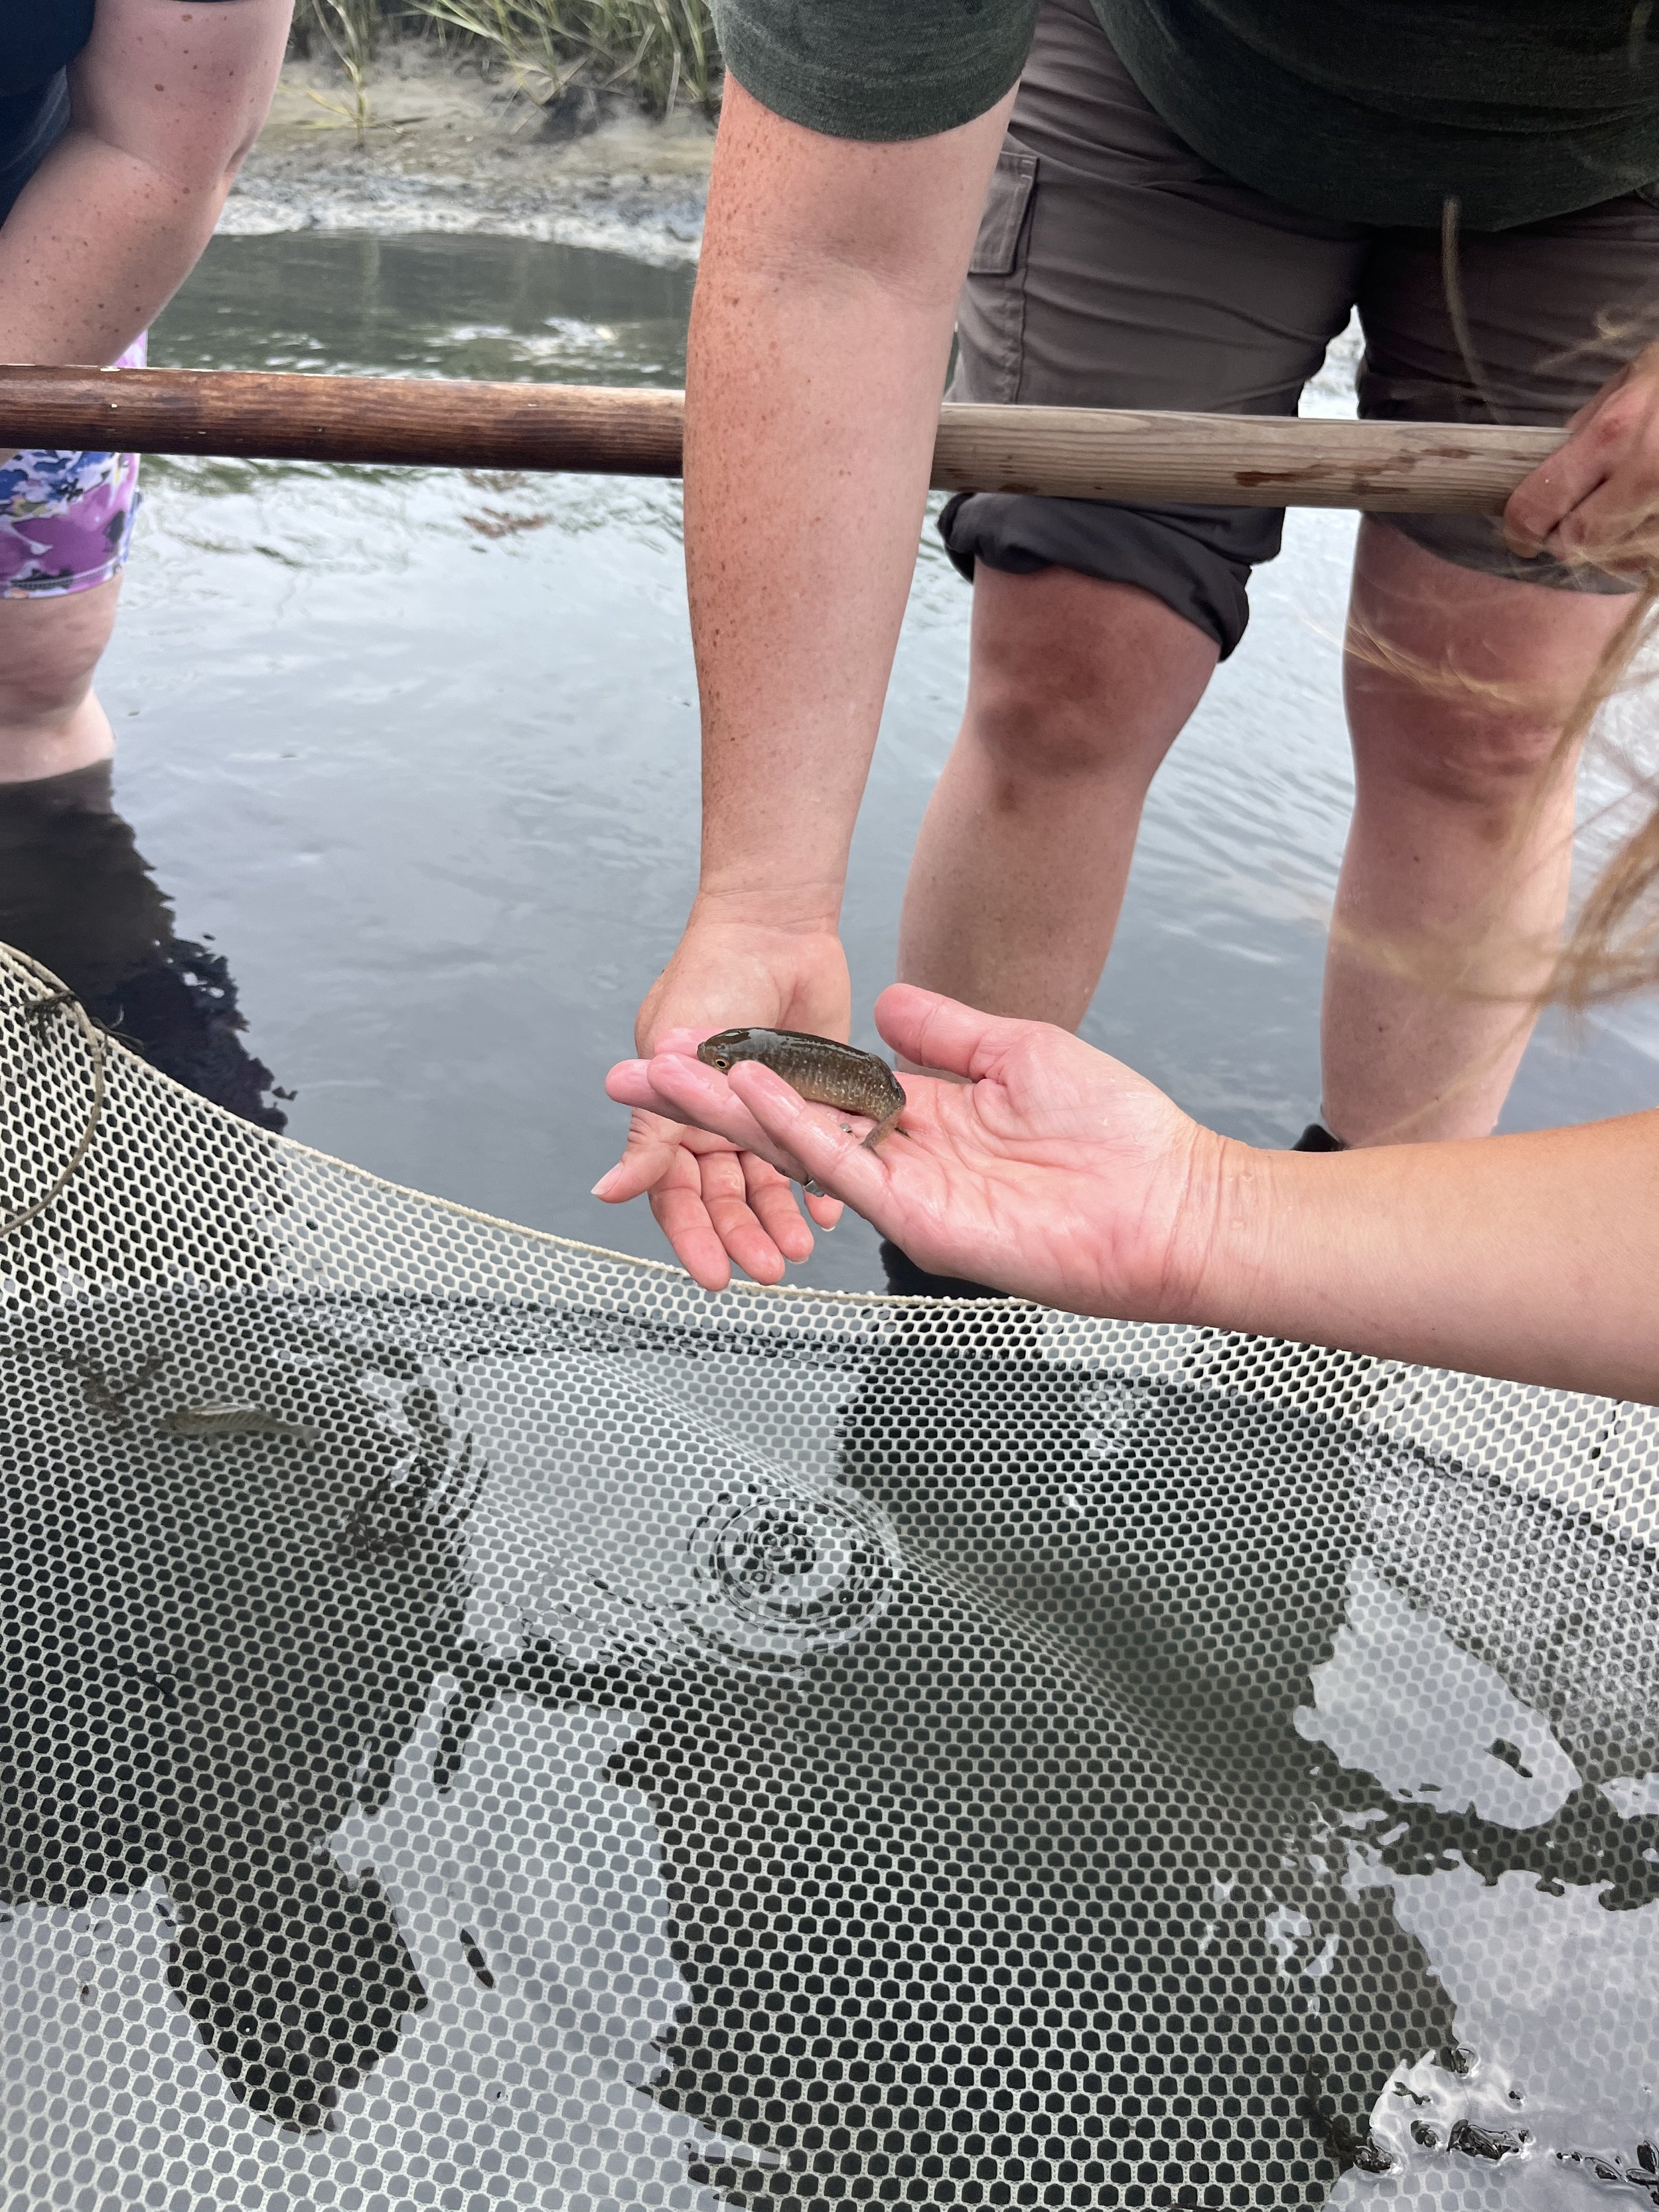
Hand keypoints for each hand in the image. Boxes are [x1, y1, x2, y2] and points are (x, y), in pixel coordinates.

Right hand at [594, 907, 851, 1290]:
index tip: (712, 1276)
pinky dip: (824, 1183)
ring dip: (783, 1219)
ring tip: (800, 1251)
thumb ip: (651, 1132)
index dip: (694, 1236)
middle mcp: (720, 1124)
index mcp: (677, 1118)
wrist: (773, 927)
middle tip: (768, 1269)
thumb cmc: (710, 978)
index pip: (678, 1195)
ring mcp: (768, 1115)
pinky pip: (819, 1155)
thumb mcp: (671, 1061)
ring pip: (771, 1185)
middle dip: (744, 1236)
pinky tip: (832, 1210)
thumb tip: (609, 1191)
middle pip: (727, 1199)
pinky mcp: (814, 1100)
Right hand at [608, 983, 1230, 1316]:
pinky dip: (800, 1133)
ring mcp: (907, 1196)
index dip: (756, 1066)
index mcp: (920, 1120)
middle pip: (786, 1123)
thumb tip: (886, 1004)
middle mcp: (902, 1160)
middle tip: (633, 1072)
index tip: (693, 1039)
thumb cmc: (1118, 1136)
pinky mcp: (925, 1222)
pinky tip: (755, 1097)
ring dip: (732, 1113)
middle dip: (707, 1099)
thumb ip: (945, 1032)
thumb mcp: (1018, 1051)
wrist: (1174, 1203)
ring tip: (670, 1077)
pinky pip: (849, 1171)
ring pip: (800, 1149)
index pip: (819, 1088)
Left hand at [1506, 342, 1658, 574]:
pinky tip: (1651, 520)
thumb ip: (1588, 425)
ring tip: (1629, 512)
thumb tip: (1550, 465)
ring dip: (1614, 547)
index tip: (1521, 533)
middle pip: (1578, 542)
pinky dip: (1647, 548)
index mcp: (1616, 431)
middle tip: (1574, 522)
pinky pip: (1653, 559)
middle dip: (1568, 538)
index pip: (1538, 505)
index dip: (1521, 527)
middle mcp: (1648, 471)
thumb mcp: (1634, 377)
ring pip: (1621, 558)